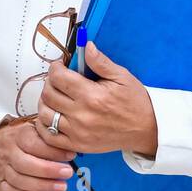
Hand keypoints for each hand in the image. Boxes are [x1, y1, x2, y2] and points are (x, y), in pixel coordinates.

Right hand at [0, 114, 75, 190]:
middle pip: (26, 164)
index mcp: (18, 136)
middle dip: (49, 171)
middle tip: (67, 173)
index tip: (70, 155)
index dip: (54, 152)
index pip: (34, 144)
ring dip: (42, 185)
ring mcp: (3, 168)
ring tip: (60, 186)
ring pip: (20, 180)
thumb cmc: (16, 136)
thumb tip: (70, 138)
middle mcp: (9, 152)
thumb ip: (47, 132)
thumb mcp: (32, 126)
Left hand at [35, 40, 158, 157]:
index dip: (55, 68)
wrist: (146, 129)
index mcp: (92, 95)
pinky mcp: (77, 144)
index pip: (59, 78)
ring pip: (45, 115)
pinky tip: (53, 116)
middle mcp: (82, 115)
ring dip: (46, 102)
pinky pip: (49, 136)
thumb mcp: (122, 77)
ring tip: (55, 97)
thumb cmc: (135, 102)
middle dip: (50, 82)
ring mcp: (78, 132)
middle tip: (59, 80)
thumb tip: (86, 46)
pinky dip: (45, 126)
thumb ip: (101, 62)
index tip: (60, 66)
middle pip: (48, 95)